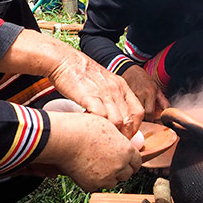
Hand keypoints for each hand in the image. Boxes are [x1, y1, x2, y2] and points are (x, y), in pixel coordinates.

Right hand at [0, 31, 144, 137]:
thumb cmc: (80, 73)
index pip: (138, 112)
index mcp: (121, 86)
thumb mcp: (103, 82)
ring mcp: (104, 92)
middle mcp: (116, 89)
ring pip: (118, 121)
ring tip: (103, 137)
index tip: (126, 135)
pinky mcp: (90, 96)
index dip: (135, 127)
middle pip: (130, 119)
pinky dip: (98, 125)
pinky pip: (101, 116)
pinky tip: (90, 127)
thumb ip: (112, 97)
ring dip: (112, 132)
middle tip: (115, 142)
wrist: (64, 60)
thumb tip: (116, 117)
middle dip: (125, 134)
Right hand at [23, 111, 140, 190]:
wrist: (64, 139)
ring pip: (112, 182)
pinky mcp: (92, 185)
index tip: (127, 163)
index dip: (131, 162)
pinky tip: (85, 170)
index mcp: (127, 150)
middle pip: (127, 174)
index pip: (137, 162)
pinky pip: (96, 186)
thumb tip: (123, 144)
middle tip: (110, 164)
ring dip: (108, 177)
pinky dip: (93, 181)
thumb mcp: (108, 126)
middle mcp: (120, 166)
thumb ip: (119, 139)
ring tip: (96, 166)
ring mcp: (107, 178)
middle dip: (121, 170)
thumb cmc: (83, 128)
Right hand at [122, 64, 170, 120]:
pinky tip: (131, 112)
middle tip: (147, 121)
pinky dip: (130, 112)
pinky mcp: (123, 97)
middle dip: (144, 120)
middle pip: (141, 114)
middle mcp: (140, 95)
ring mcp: (130, 96)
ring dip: (137, 117)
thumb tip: (169, 112)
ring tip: (139, 117)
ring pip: (134, 113)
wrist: (129, 71)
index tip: (154, 122)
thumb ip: (163, 101)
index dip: (152, 120)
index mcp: (149, 93)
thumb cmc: (144, 80)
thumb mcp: (156, 89)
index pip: (150, 113)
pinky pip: (127, 109)